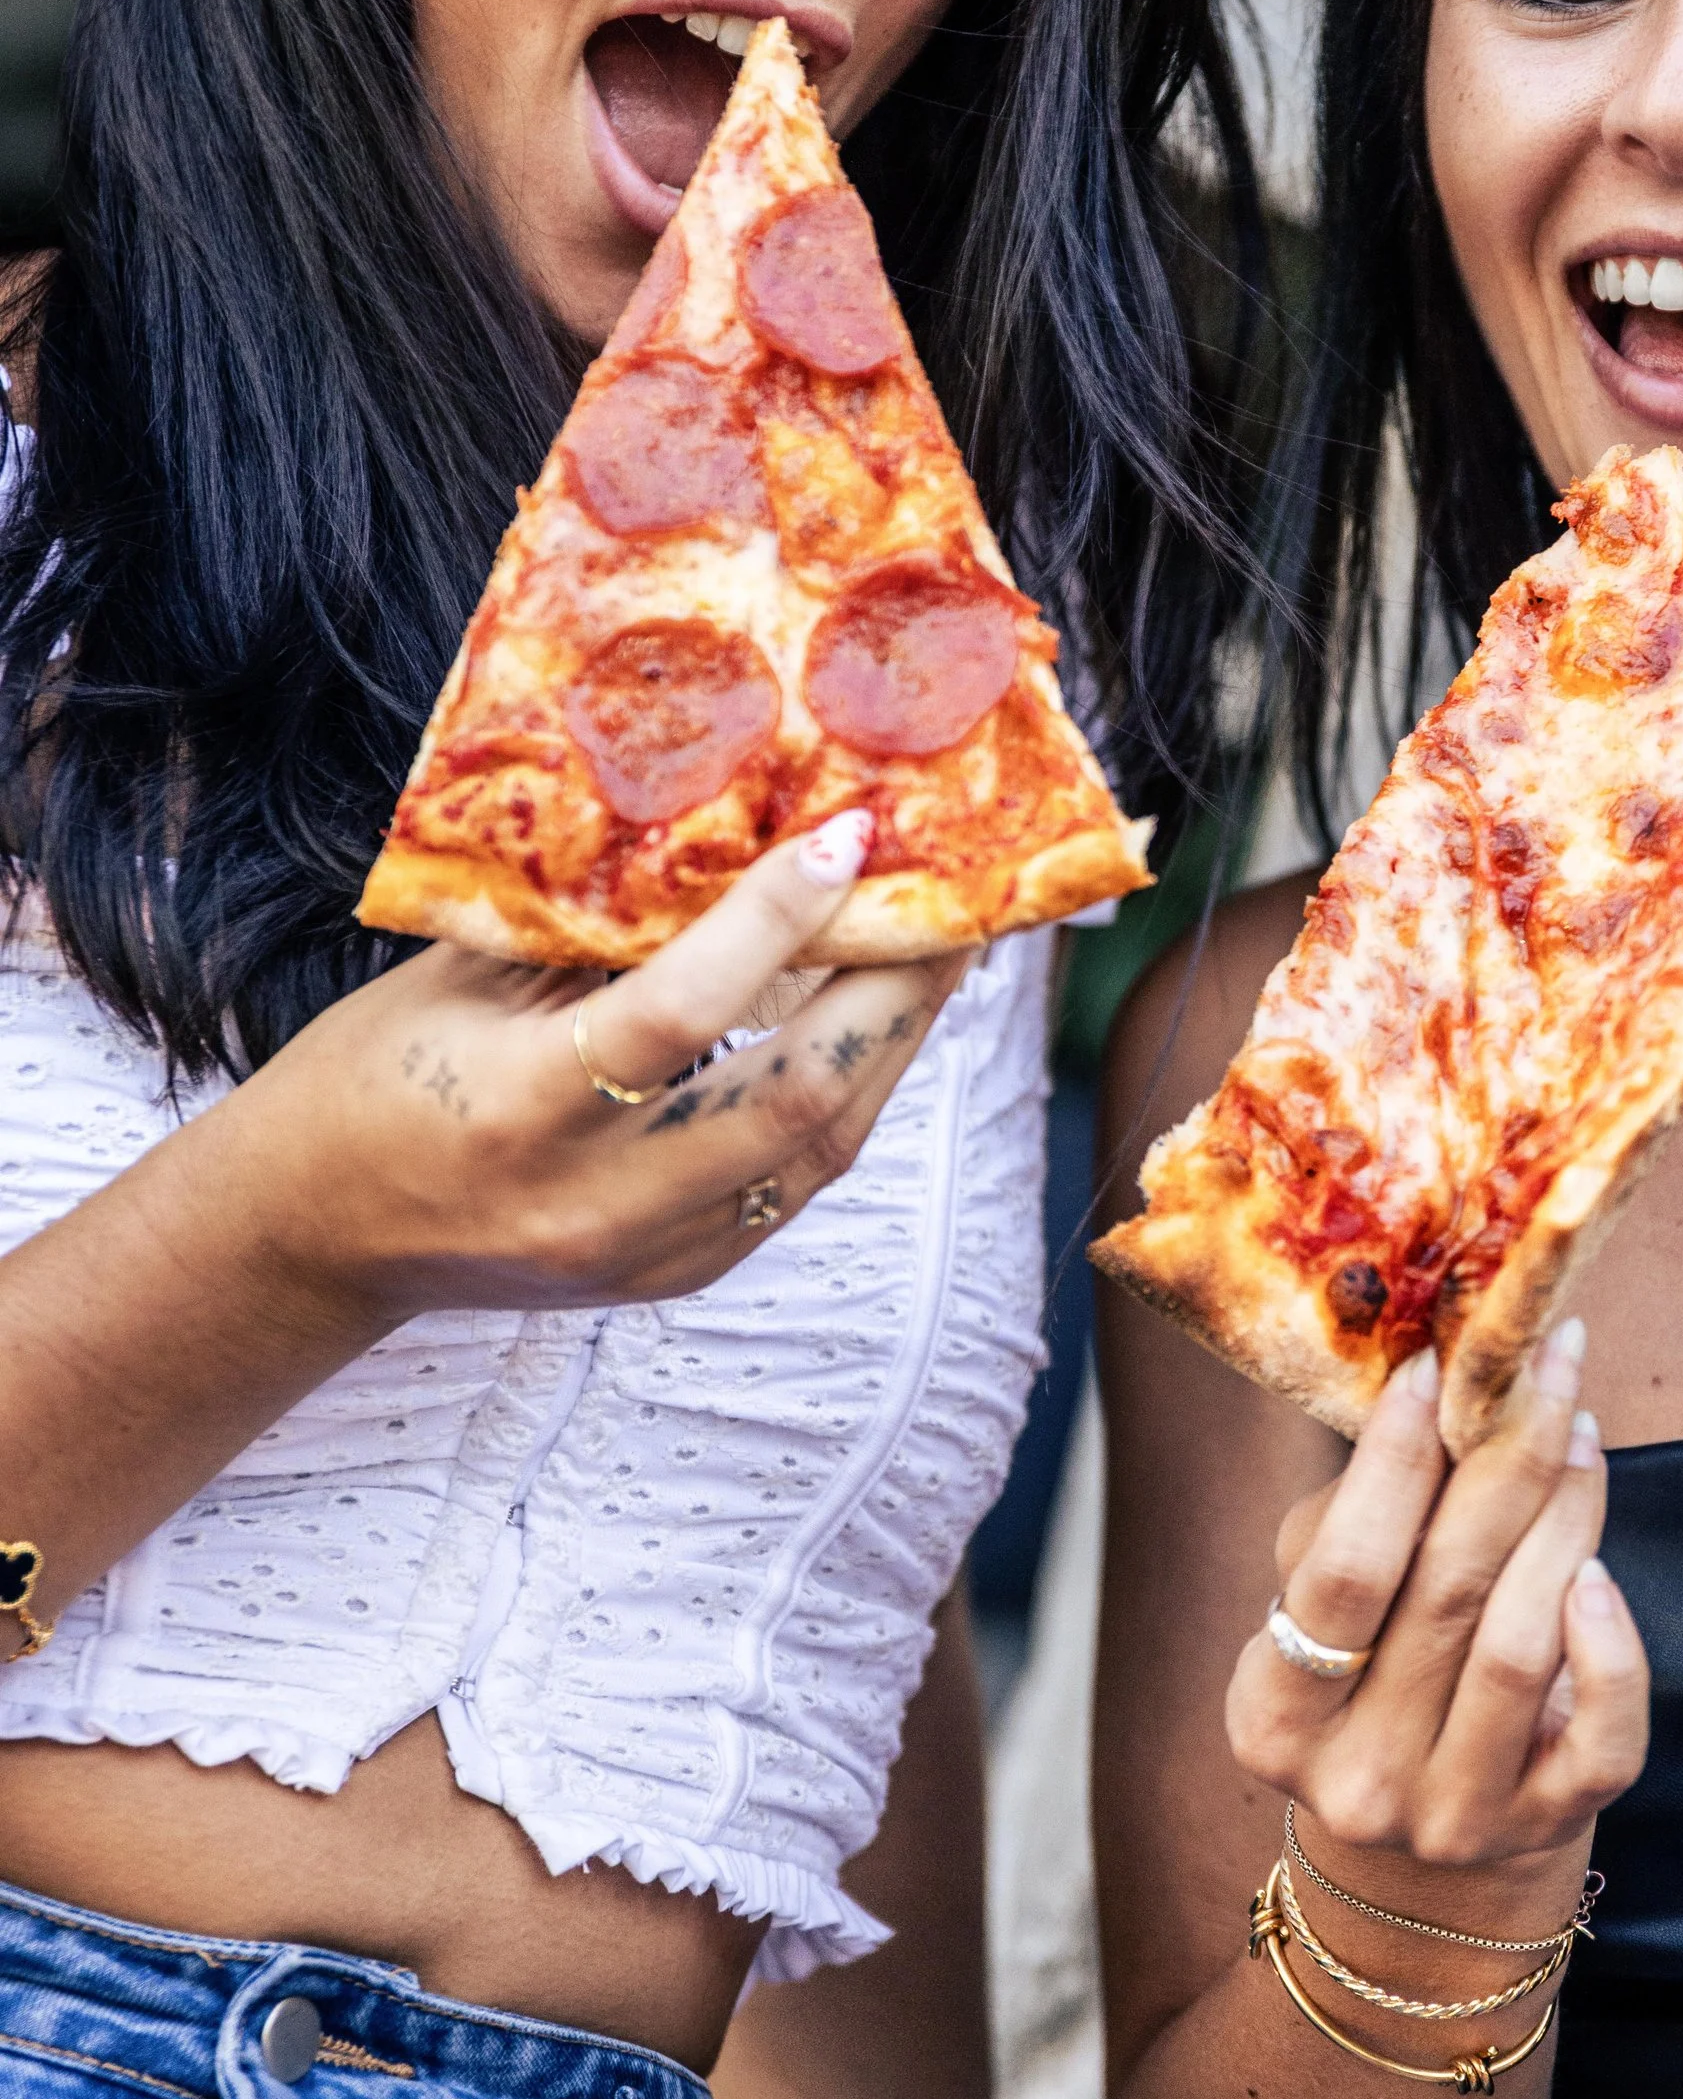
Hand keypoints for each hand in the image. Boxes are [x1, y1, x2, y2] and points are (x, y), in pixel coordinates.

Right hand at [234, 809, 965, 1330]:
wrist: (313, 1240)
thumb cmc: (372, 1079)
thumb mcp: (458, 979)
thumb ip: (587, 922)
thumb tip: (720, 821)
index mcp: (518, 1108)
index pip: (677, 1015)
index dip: (773, 923)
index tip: (847, 836)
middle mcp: (593, 1199)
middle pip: (795, 1102)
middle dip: (893, 995)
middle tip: (953, 899)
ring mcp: (642, 1255)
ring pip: (818, 1152)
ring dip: (893, 1047)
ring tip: (939, 951)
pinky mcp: (673, 1277)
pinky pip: (791, 1182)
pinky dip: (845, 1097)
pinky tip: (872, 1026)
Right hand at [1224, 1319, 1648, 1903]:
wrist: (1423, 1861)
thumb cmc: (1372, 1683)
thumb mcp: (1327, 1614)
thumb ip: (1358, 1516)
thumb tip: (1428, 1383)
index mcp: (1274, 1715)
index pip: (1342, 1573)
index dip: (1392, 1461)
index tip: (1434, 1363)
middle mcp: (1357, 1780)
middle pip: (1446, 1592)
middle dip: (1507, 1458)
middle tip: (1547, 1369)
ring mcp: (1453, 1817)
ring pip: (1522, 1645)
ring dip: (1566, 1520)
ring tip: (1580, 1437)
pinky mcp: (1542, 1831)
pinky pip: (1601, 1735)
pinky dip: (1612, 1648)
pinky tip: (1601, 1573)